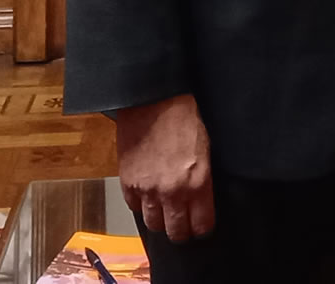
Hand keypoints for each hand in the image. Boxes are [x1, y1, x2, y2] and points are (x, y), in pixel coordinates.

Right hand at [114, 93, 215, 241]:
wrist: (154, 102)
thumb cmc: (184, 118)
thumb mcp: (206, 150)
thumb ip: (203, 179)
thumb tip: (201, 199)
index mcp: (198, 183)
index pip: (202, 225)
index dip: (202, 228)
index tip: (201, 226)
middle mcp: (173, 192)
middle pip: (176, 232)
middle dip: (181, 231)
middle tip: (182, 226)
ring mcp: (148, 190)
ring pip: (153, 224)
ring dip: (160, 220)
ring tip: (164, 212)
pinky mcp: (128, 183)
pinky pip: (134, 206)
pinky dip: (141, 204)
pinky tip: (147, 195)